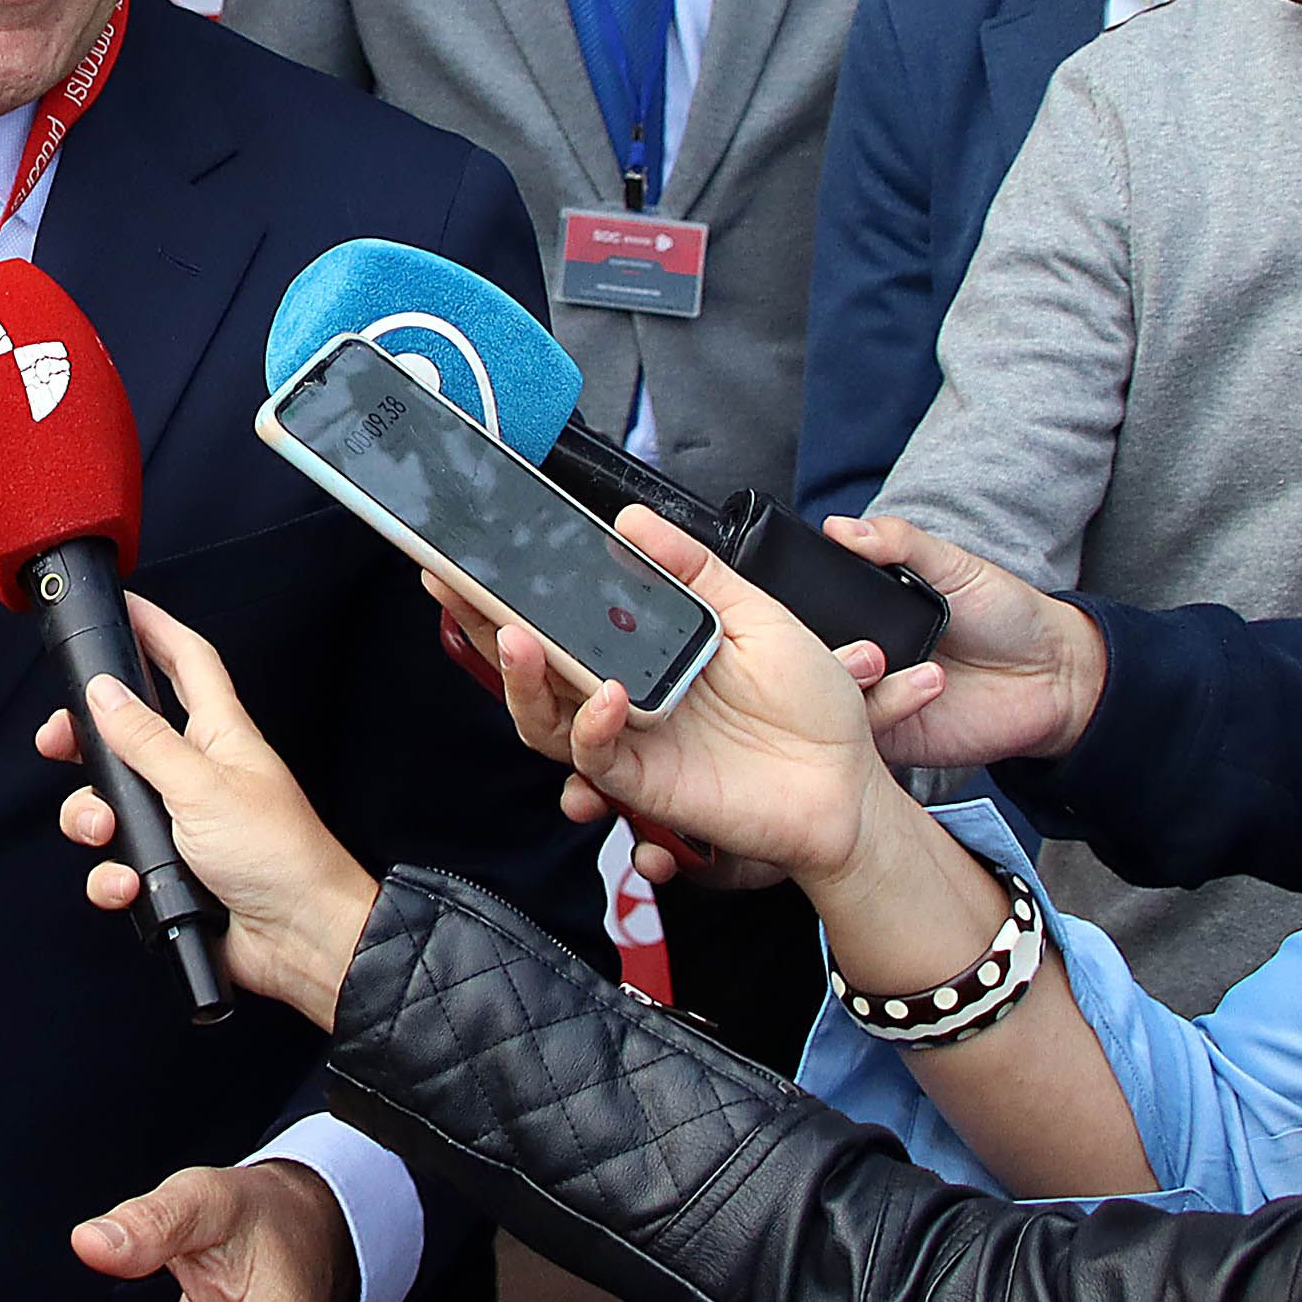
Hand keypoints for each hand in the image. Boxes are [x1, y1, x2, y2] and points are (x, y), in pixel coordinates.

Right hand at [34, 598, 374, 1029]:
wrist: (301, 941)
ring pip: (113, 803)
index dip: (156, 629)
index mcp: (220, 736)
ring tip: (104, 831)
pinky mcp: (172, 871)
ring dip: (93, 818)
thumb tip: (104, 691)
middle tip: (58, 743)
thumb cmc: (280, 857)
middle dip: (87, 740)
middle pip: (128, 733)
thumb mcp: (202, 788)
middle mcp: (199, 772)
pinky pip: (120, 864)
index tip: (124, 606)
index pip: (187, 662)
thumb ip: (146, 739)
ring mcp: (184, 823)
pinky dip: (114, 877)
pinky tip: (128, 885)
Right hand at [465, 508, 919, 891]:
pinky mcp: (642, 782)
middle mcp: (621, 693)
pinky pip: (595, 756)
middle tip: (449, 580)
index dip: (511, 587)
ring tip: (515, 635)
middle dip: (482, 621)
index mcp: (642, 649)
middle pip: (531, 661)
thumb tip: (630, 518)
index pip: (561, 614)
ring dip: (520, 676)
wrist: (852, 782)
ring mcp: (627, 739)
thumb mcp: (755, 615)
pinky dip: (591, 726)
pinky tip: (608, 695)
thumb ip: (694, 569)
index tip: (472, 552)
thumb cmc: (812, 704)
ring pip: (542, 714)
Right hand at [819, 513, 1108, 770]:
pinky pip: (863, 736)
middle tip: (838, 634)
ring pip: (825, 703)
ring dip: (844, 681)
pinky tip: (909, 686)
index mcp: (863, 616)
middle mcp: (861, 658)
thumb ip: (898, 541)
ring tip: (878, 660)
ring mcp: (874, 700)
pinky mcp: (894, 738)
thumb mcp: (953, 563)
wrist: (1055, 673)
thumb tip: (838, 526)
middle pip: (806, 661)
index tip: (783, 599)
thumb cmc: (1006, 613)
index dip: (793, 608)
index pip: (807, 613)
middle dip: (808, 649)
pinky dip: (873, 717)